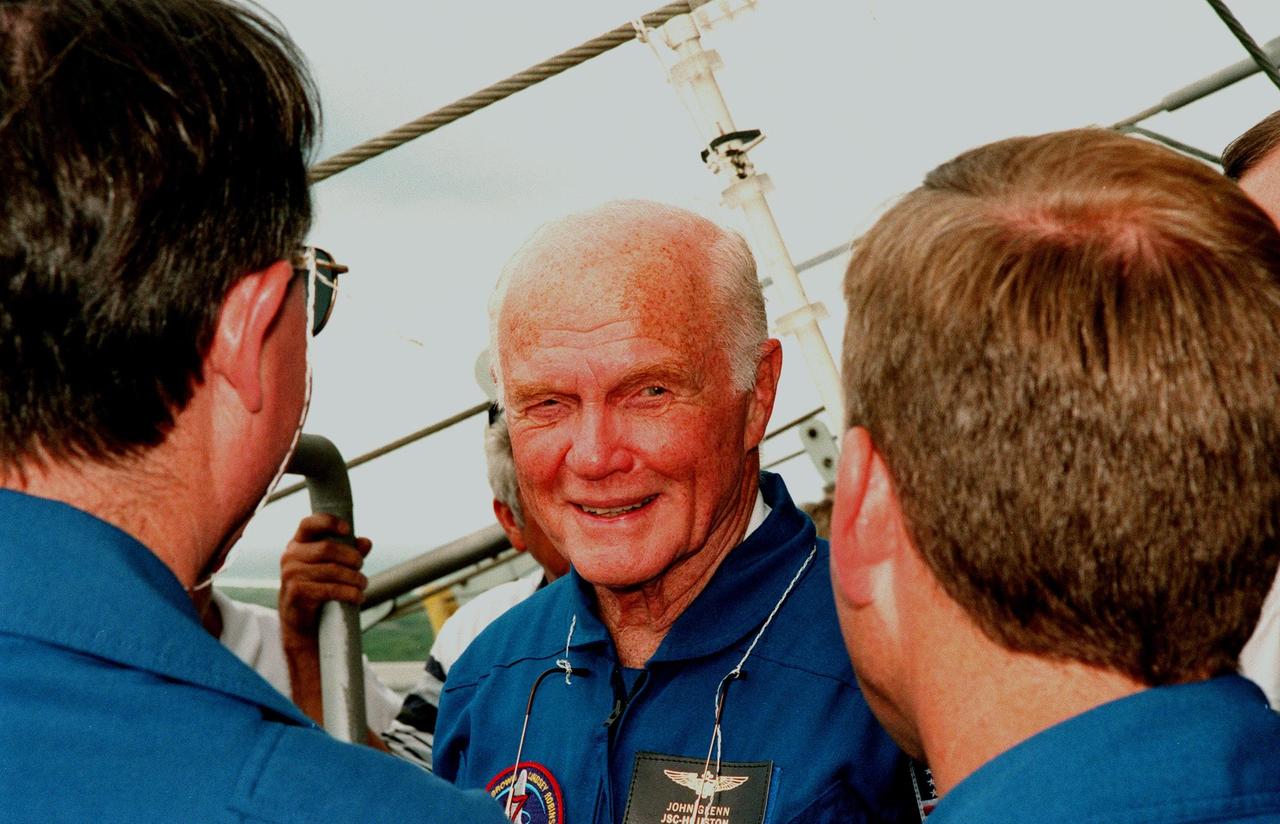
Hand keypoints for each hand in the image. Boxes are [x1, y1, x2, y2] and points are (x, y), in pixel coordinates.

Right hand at [278, 513, 372, 645]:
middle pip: (327, 548)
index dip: (329, 522)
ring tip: (363, 584)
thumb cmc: (318, 585)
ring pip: (332, 570)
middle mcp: (291, 555)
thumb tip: (366, 542)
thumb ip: (350, 552)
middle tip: (361, 565)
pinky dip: (349, 593)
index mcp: (298, 542)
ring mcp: (291, 574)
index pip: (309, 524)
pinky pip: (330, 589)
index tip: (347, 529)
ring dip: (354, 577)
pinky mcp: (296, 593)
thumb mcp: (333, 565)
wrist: (300, 619)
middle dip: (351, 556)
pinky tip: (358, 596)